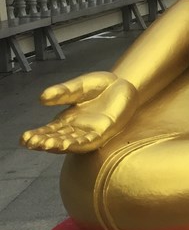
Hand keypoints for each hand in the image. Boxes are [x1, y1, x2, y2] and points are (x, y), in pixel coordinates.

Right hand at [20, 71, 137, 153]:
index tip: (24, 138)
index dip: (36, 135)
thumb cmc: (100, 86)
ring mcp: (90, 132)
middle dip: (44, 142)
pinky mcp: (104, 132)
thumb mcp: (77, 87)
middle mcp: (76, 129)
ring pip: (71, 143)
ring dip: (59, 145)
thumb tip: (41, 98)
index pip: (48, 130)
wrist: (123, 83)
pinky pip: (90, 141)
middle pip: (57, 139)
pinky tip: (67, 145)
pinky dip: (78, 143)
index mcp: (66, 120)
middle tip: (32, 143)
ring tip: (46, 145)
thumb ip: (62, 92)